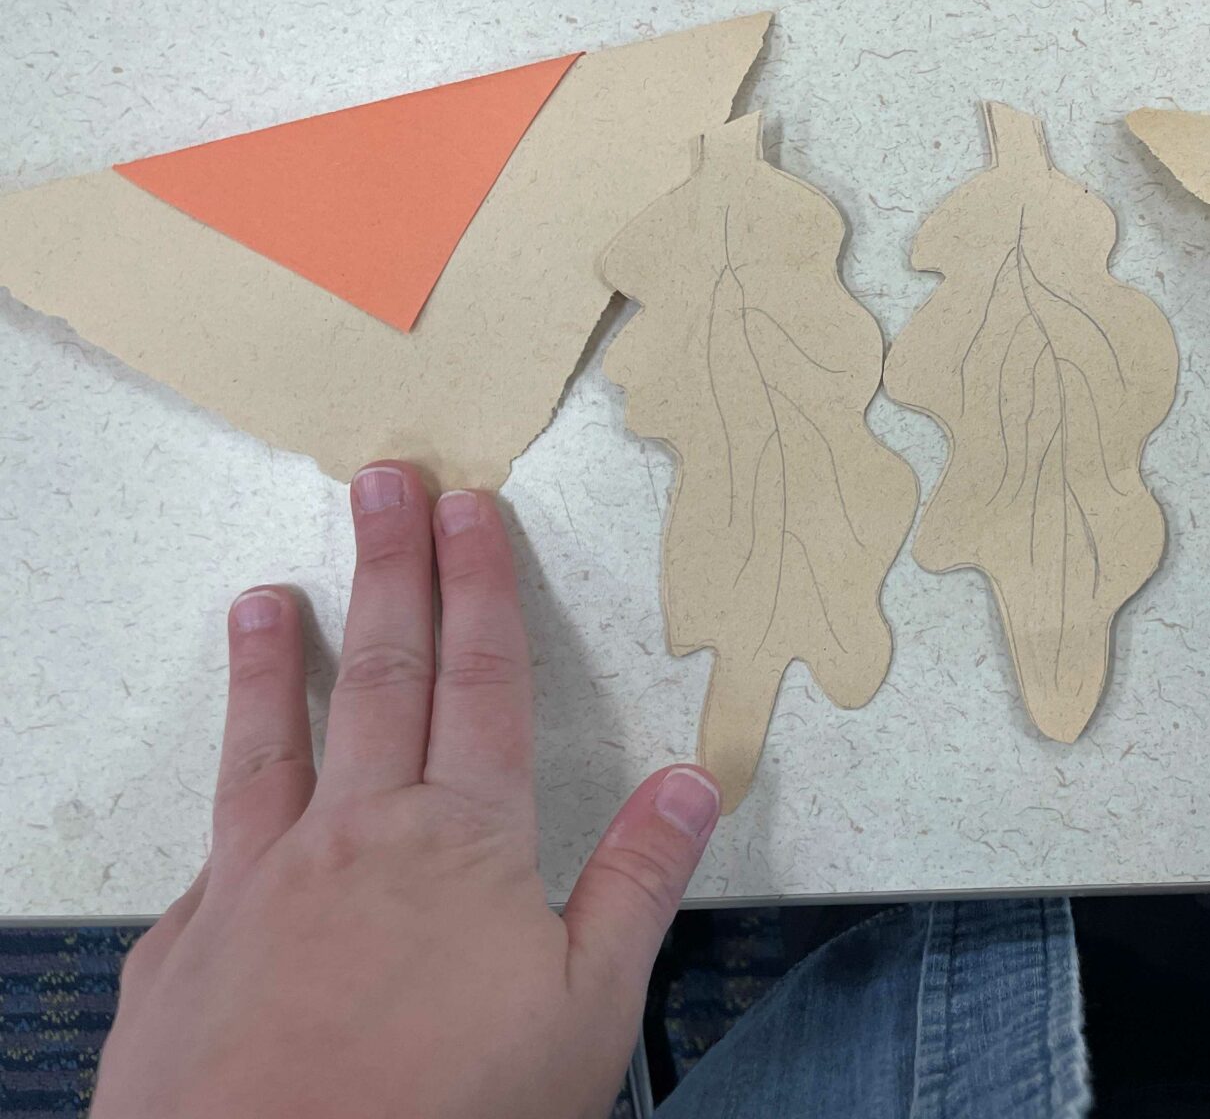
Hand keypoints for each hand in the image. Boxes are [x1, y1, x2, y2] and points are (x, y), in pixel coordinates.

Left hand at [92, 462, 721, 1118]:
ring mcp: (256, 888)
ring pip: (270, 746)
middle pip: (381, 677)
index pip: (481, 680)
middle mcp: (354, 838)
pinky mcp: (184, 953)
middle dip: (388, 573)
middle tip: (382, 485)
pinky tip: (217, 818)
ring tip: (265, 600)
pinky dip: (219, 818)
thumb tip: (694, 780)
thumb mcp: (586, 1009)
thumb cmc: (444, 1114)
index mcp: (461, 840)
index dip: (480, 584)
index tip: (468, 509)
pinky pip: (207, 859)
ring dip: (274, 664)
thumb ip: (638, 885)